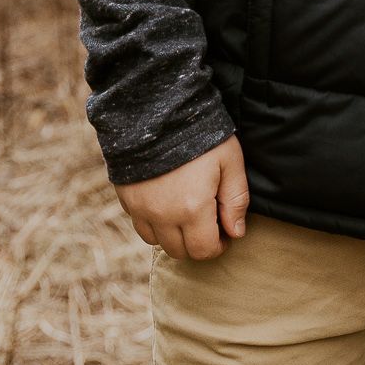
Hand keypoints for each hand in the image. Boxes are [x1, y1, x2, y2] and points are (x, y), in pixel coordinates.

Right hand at [115, 135, 249, 260]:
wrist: (158, 113)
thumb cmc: (201, 135)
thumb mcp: (230, 161)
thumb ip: (236, 199)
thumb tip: (237, 232)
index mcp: (193, 209)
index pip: (204, 250)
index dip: (218, 246)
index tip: (225, 232)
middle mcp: (164, 216)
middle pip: (180, 251)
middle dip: (197, 243)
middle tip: (208, 222)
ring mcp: (142, 210)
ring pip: (158, 242)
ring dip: (175, 236)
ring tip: (187, 213)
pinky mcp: (128, 200)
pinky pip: (141, 226)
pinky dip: (155, 224)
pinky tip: (167, 204)